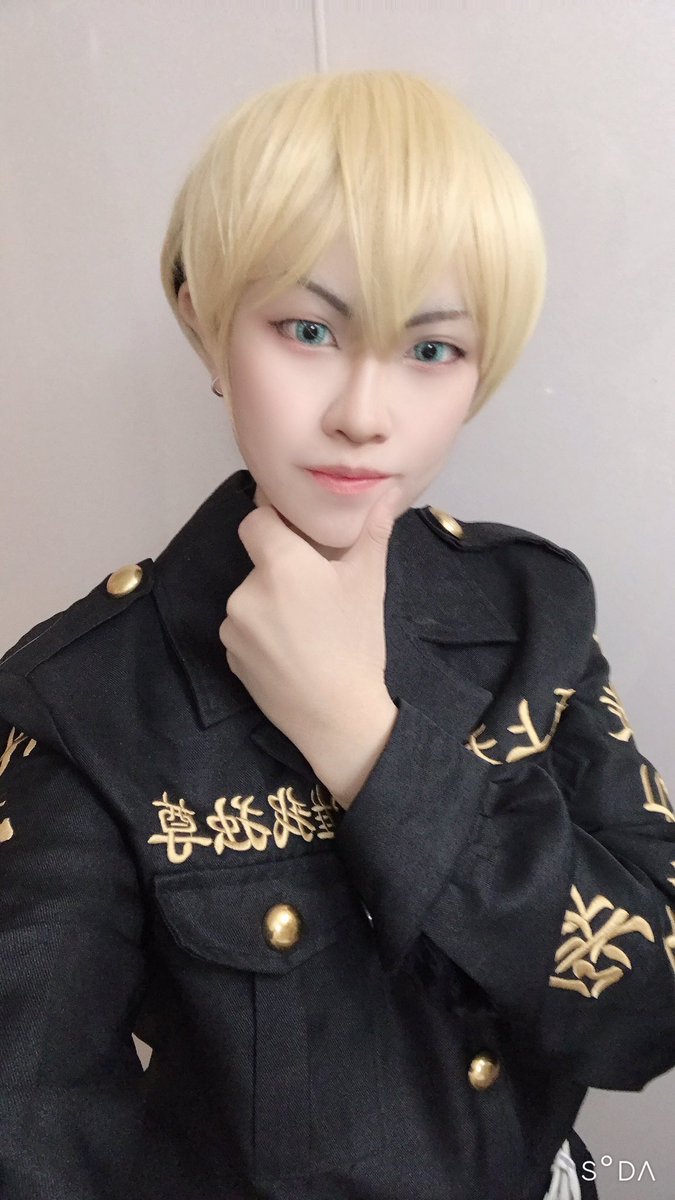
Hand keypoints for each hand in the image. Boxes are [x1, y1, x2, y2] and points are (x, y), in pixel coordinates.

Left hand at [219, 483, 401, 775]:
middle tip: (317, 596)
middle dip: (282, 572)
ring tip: (306, 630)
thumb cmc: (356, 643)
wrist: (337, 716)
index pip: (256, 521)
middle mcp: (246, 590)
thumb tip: (386, 495)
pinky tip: (291, 653)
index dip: (274, 524)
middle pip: (259, 563)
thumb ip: (373, 533)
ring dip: (270, 605)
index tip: (297, 539)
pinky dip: (261, 634)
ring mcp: (232, 625)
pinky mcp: (229, 655)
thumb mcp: (369, 584)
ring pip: (251, 598)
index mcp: (280, 564)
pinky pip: (243, 630)